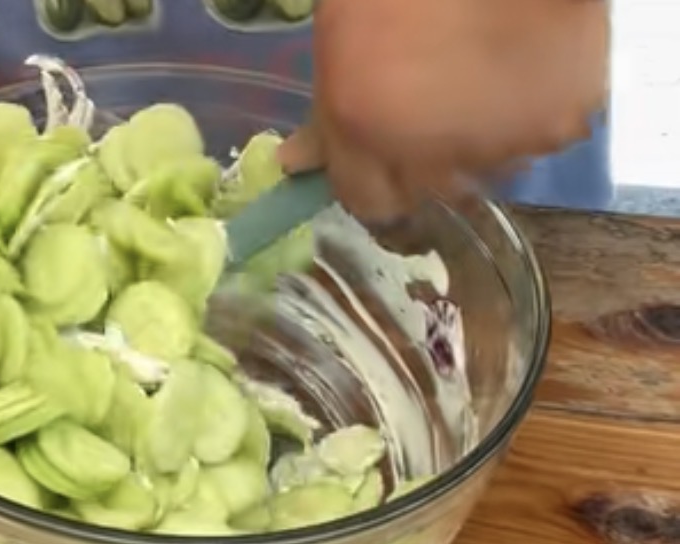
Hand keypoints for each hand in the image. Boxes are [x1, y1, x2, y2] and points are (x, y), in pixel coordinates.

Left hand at [279, 0, 609, 221]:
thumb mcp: (344, 27)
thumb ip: (324, 110)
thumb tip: (297, 162)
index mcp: (362, 123)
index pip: (365, 202)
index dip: (370, 181)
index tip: (378, 157)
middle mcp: (427, 153)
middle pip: (426, 194)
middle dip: (424, 166)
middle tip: (435, 109)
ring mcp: (497, 146)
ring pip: (485, 170)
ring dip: (480, 143)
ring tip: (483, 81)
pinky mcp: (559, 126)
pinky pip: (538, 139)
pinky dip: (531, 116)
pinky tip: (524, 67)